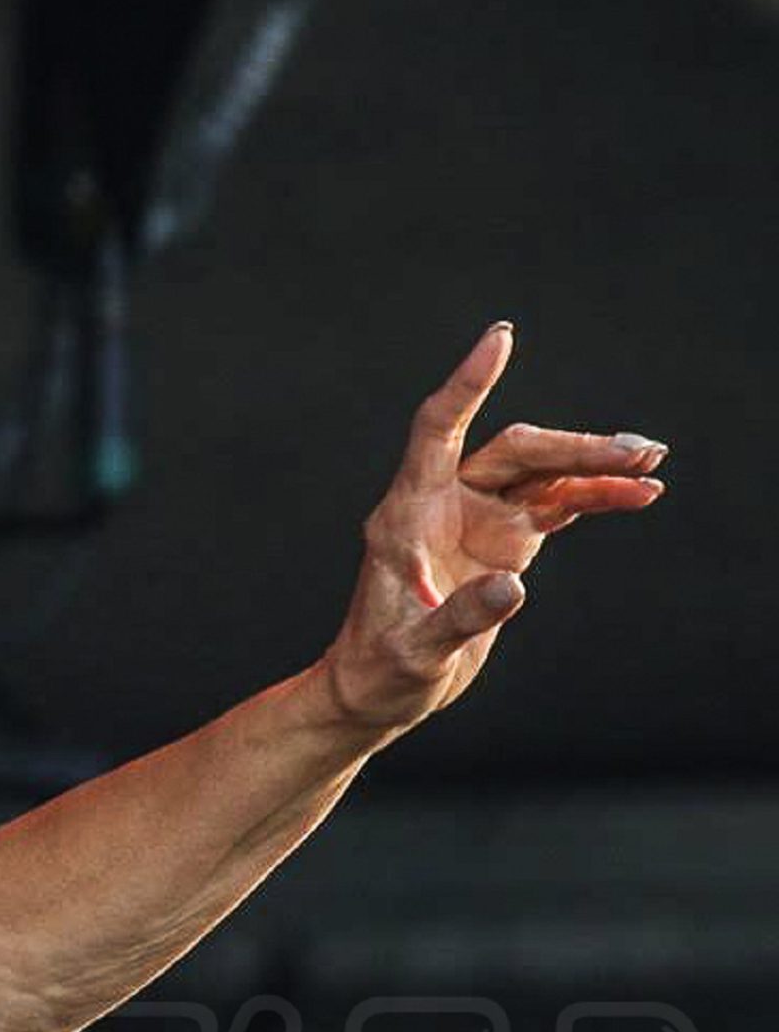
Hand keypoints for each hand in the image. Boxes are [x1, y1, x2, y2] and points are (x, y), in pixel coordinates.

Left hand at [320, 323, 665, 733]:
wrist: (379, 693)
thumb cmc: (382, 672)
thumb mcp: (416, 653)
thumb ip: (460, 619)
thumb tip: (512, 587)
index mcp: (406, 516)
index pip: (436, 431)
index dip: (466, 385)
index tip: (500, 339)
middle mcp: (442, 505)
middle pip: (514, 450)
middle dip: (574, 447)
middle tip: (637, 454)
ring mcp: (475, 519)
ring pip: (541, 473)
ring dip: (594, 467)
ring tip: (651, 468)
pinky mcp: (501, 542)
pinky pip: (554, 504)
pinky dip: (593, 497)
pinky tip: (634, 494)